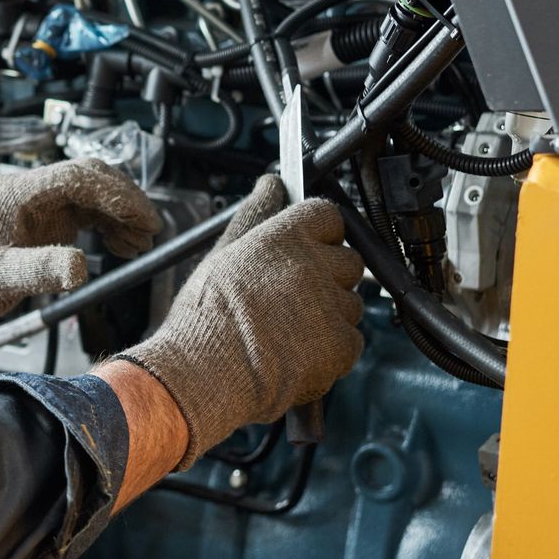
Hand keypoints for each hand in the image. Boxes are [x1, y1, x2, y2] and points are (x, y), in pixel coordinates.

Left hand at [0, 158, 160, 360]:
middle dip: (124, 201)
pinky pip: (87, 215)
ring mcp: (39, 206)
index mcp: (15, 192)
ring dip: (121, 215)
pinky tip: (124, 247)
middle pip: (89, 179)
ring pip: (92, 196)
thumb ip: (38, 271)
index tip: (141, 215)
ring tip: (142, 243)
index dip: (113, 193)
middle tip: (151, 229)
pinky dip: (110, 227)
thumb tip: (80, 267)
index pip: (74, 177)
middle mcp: (30, 192)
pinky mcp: (46, 222)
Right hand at [123, 175, 365, 470]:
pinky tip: (299, 351)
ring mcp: (332, 304)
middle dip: (328, 275)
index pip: (328, 215)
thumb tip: (271, 185)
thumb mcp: (223, 254)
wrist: (206, 373)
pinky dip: (332, 348)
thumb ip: (255, 215)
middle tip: (295, 295)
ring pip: (351, 302)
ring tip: (290, 329)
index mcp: (285, 237)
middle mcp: (314, 264)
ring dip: (330, 313)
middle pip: (347, 260)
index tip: (309, 246)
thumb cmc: (205, 318)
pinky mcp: (342, 343)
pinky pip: (352, 339)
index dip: (320, 233)